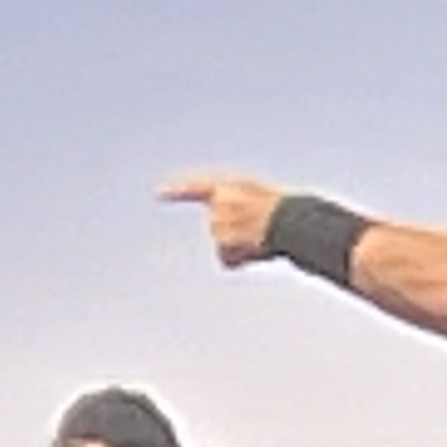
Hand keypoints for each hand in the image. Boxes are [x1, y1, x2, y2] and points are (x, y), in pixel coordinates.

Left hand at [162, 172, 284, 269]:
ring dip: (239, 247)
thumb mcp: (259, 201)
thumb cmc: (279, 211)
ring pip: (222, 245)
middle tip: (257, 230)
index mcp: (225, 186)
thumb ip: (238, 213)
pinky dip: (239, 260)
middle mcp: (216, 203)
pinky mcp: (221, 242)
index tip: (158, 192)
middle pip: (216, 227)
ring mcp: (217, 222)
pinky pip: (226, 259)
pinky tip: (256, 250)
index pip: (195, 189)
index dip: (176, 191)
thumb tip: (229, 246)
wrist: (287, 219)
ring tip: (260, 237)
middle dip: (232, 234)